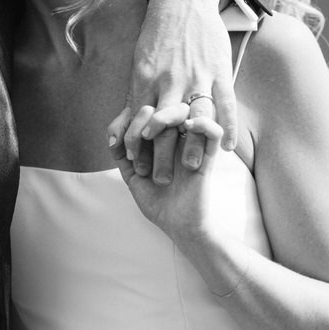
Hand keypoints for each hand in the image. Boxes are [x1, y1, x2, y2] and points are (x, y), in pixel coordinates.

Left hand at [111, 111, 223, 248]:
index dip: (128, 119)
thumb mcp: (132, 176)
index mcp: (159, 139)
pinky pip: (214, 131)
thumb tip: (114, 133)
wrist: (177, 225)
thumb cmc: (156, 200)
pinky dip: (203, 124)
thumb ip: (122, 154)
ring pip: (187, 110)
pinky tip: (187, 128)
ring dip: (166, 116)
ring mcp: (192, 145)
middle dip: (143, 117)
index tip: (117, 142)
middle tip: (136, 138)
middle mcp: (176, 138)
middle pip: (165, 104)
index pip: (146, 112)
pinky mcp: (208, 157)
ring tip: (151, 132)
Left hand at [119, 0, 236, 182]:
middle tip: (161, 180)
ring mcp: (197, 76)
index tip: (135, 168)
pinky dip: (227, 126)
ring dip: (193, 146)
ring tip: (192, 169)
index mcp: (146, 79)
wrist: (182, 0)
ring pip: (195, 118)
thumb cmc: (158, 36)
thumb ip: (134, 96)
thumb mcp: (138, 65)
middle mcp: (170, 80)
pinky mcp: (219, 71)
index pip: (140, 121)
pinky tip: (227, 146)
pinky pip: (225, 103)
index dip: (137, 147)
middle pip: (165, 127)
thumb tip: (121, 126)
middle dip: (161, 155)